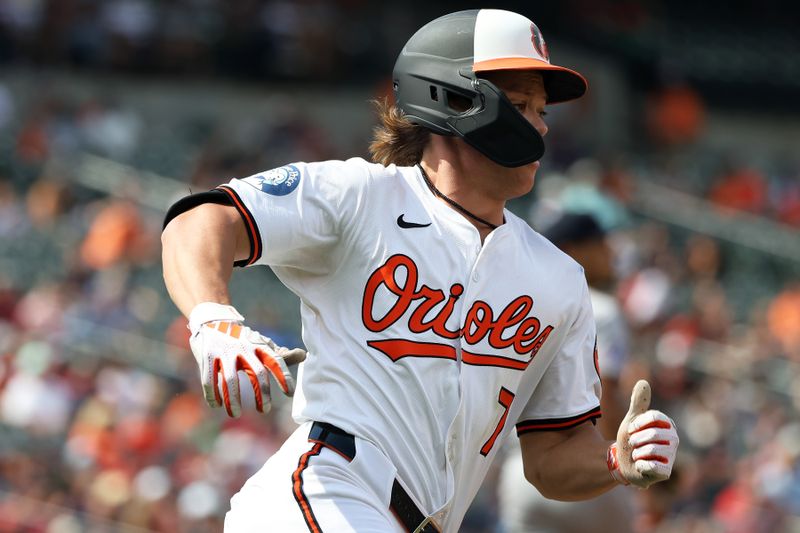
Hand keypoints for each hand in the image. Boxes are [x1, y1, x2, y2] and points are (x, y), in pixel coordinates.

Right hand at [188, 302, 306, 416]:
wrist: (212, 322)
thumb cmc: (242, 339)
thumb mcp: (260, 344)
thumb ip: (280, 354)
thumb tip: (303, 355)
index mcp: (258, 345)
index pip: (275, 360)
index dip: (283, 376)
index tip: (290, 393)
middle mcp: (243, 347)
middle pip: (256, 372)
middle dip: (262, 393)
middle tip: (265, 410)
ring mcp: (224, 351)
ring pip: (230, 379)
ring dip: (234, 400)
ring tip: (236, 414)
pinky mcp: (207, 356)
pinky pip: (209, 379)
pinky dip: (213, 395)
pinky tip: (217, 405)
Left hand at [607, 380, 678, 487]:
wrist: (623, 462)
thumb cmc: (631, 439)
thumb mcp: (632, 419)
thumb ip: (638, 402)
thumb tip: (643, 382)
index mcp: (667, 424)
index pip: (654, 417)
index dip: (638, 423)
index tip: (631, 429)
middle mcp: (674, 439)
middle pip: (653, 434)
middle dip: (636, 439)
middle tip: (634, 444)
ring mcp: (671, 456)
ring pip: (650, 450)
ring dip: (636, 452)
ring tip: (638, 455)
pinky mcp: (666, 472)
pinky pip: (651, 466)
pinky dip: (640, 465)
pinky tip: (641, 466)